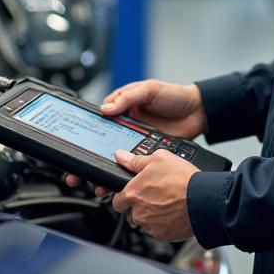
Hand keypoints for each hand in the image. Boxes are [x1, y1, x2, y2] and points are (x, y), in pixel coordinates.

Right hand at [64, 79, 206, 192]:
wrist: (199, 112)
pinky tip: (117, 183)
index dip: (86, 134)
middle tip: (76, 173)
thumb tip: (105, 109)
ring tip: (95, 183)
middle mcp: (126, 127)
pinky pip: (133, 167)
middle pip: (102, 146)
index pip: (99, 122)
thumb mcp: (148, 89)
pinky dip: (124, 176)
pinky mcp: (148, 154)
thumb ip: (127, 98)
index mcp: (122, 108)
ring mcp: (136, 142)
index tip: (74, 146)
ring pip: (116, 160)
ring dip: (104, 172)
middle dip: (88, 160)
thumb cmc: (173, 96)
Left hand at [110, 149, 197, 241]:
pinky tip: (173, 213)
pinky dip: (163, 224)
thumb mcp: (159, 158)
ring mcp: (149, 225)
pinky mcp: (161, 235)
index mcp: (133, 193)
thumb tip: (121, 157)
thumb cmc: (183, 179)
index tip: (131, 195)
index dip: (124, 196)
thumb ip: (135, 160)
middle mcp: (138, 212)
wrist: (204, 200)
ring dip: (151, 216)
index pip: (117, 200)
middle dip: (139, 206)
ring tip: (167, 204)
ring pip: (144, 222)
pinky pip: (157, 230)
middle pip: (130, 212)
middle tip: (155, 197)